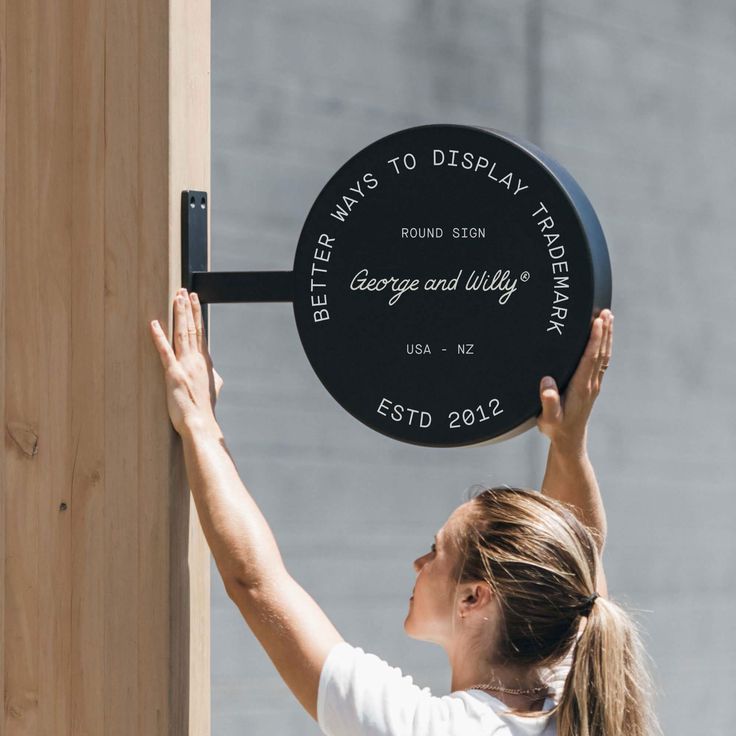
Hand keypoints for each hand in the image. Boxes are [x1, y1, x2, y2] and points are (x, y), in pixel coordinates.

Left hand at [149, 288, 223, 434]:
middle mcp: (197, 360)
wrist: (201, 422)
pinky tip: (154, 324)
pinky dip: (159, 337)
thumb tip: (216, 375)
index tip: (194, 299)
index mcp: (205, 362)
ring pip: (182, 334)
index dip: (197, 314)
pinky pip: (165, 352)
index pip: (201, 332)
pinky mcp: (173, 374)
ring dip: (179, 315)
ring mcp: (186, 366)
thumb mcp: (214, 390)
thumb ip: (214, 379)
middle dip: (188, 308)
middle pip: (192, 328)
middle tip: (184, 290)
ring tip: (177, 298)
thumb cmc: (204, 409)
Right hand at [537, 308, 612, 450]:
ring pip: (604, 355)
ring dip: (607, 336)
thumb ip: (547, 401)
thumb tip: (547, 383)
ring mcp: (594, 383)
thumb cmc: (556, 428)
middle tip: (606, 312)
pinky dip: (604, 345)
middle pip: (601, 353)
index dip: (594, 339)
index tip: (597, 322)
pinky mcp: (592, 385)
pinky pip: (602, 361)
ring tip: (608, 317)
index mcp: (580, 387)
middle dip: (604, 331)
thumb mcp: (548, 418)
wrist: (569, 440)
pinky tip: (603, 336)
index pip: (590, 358)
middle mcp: (590, 383)